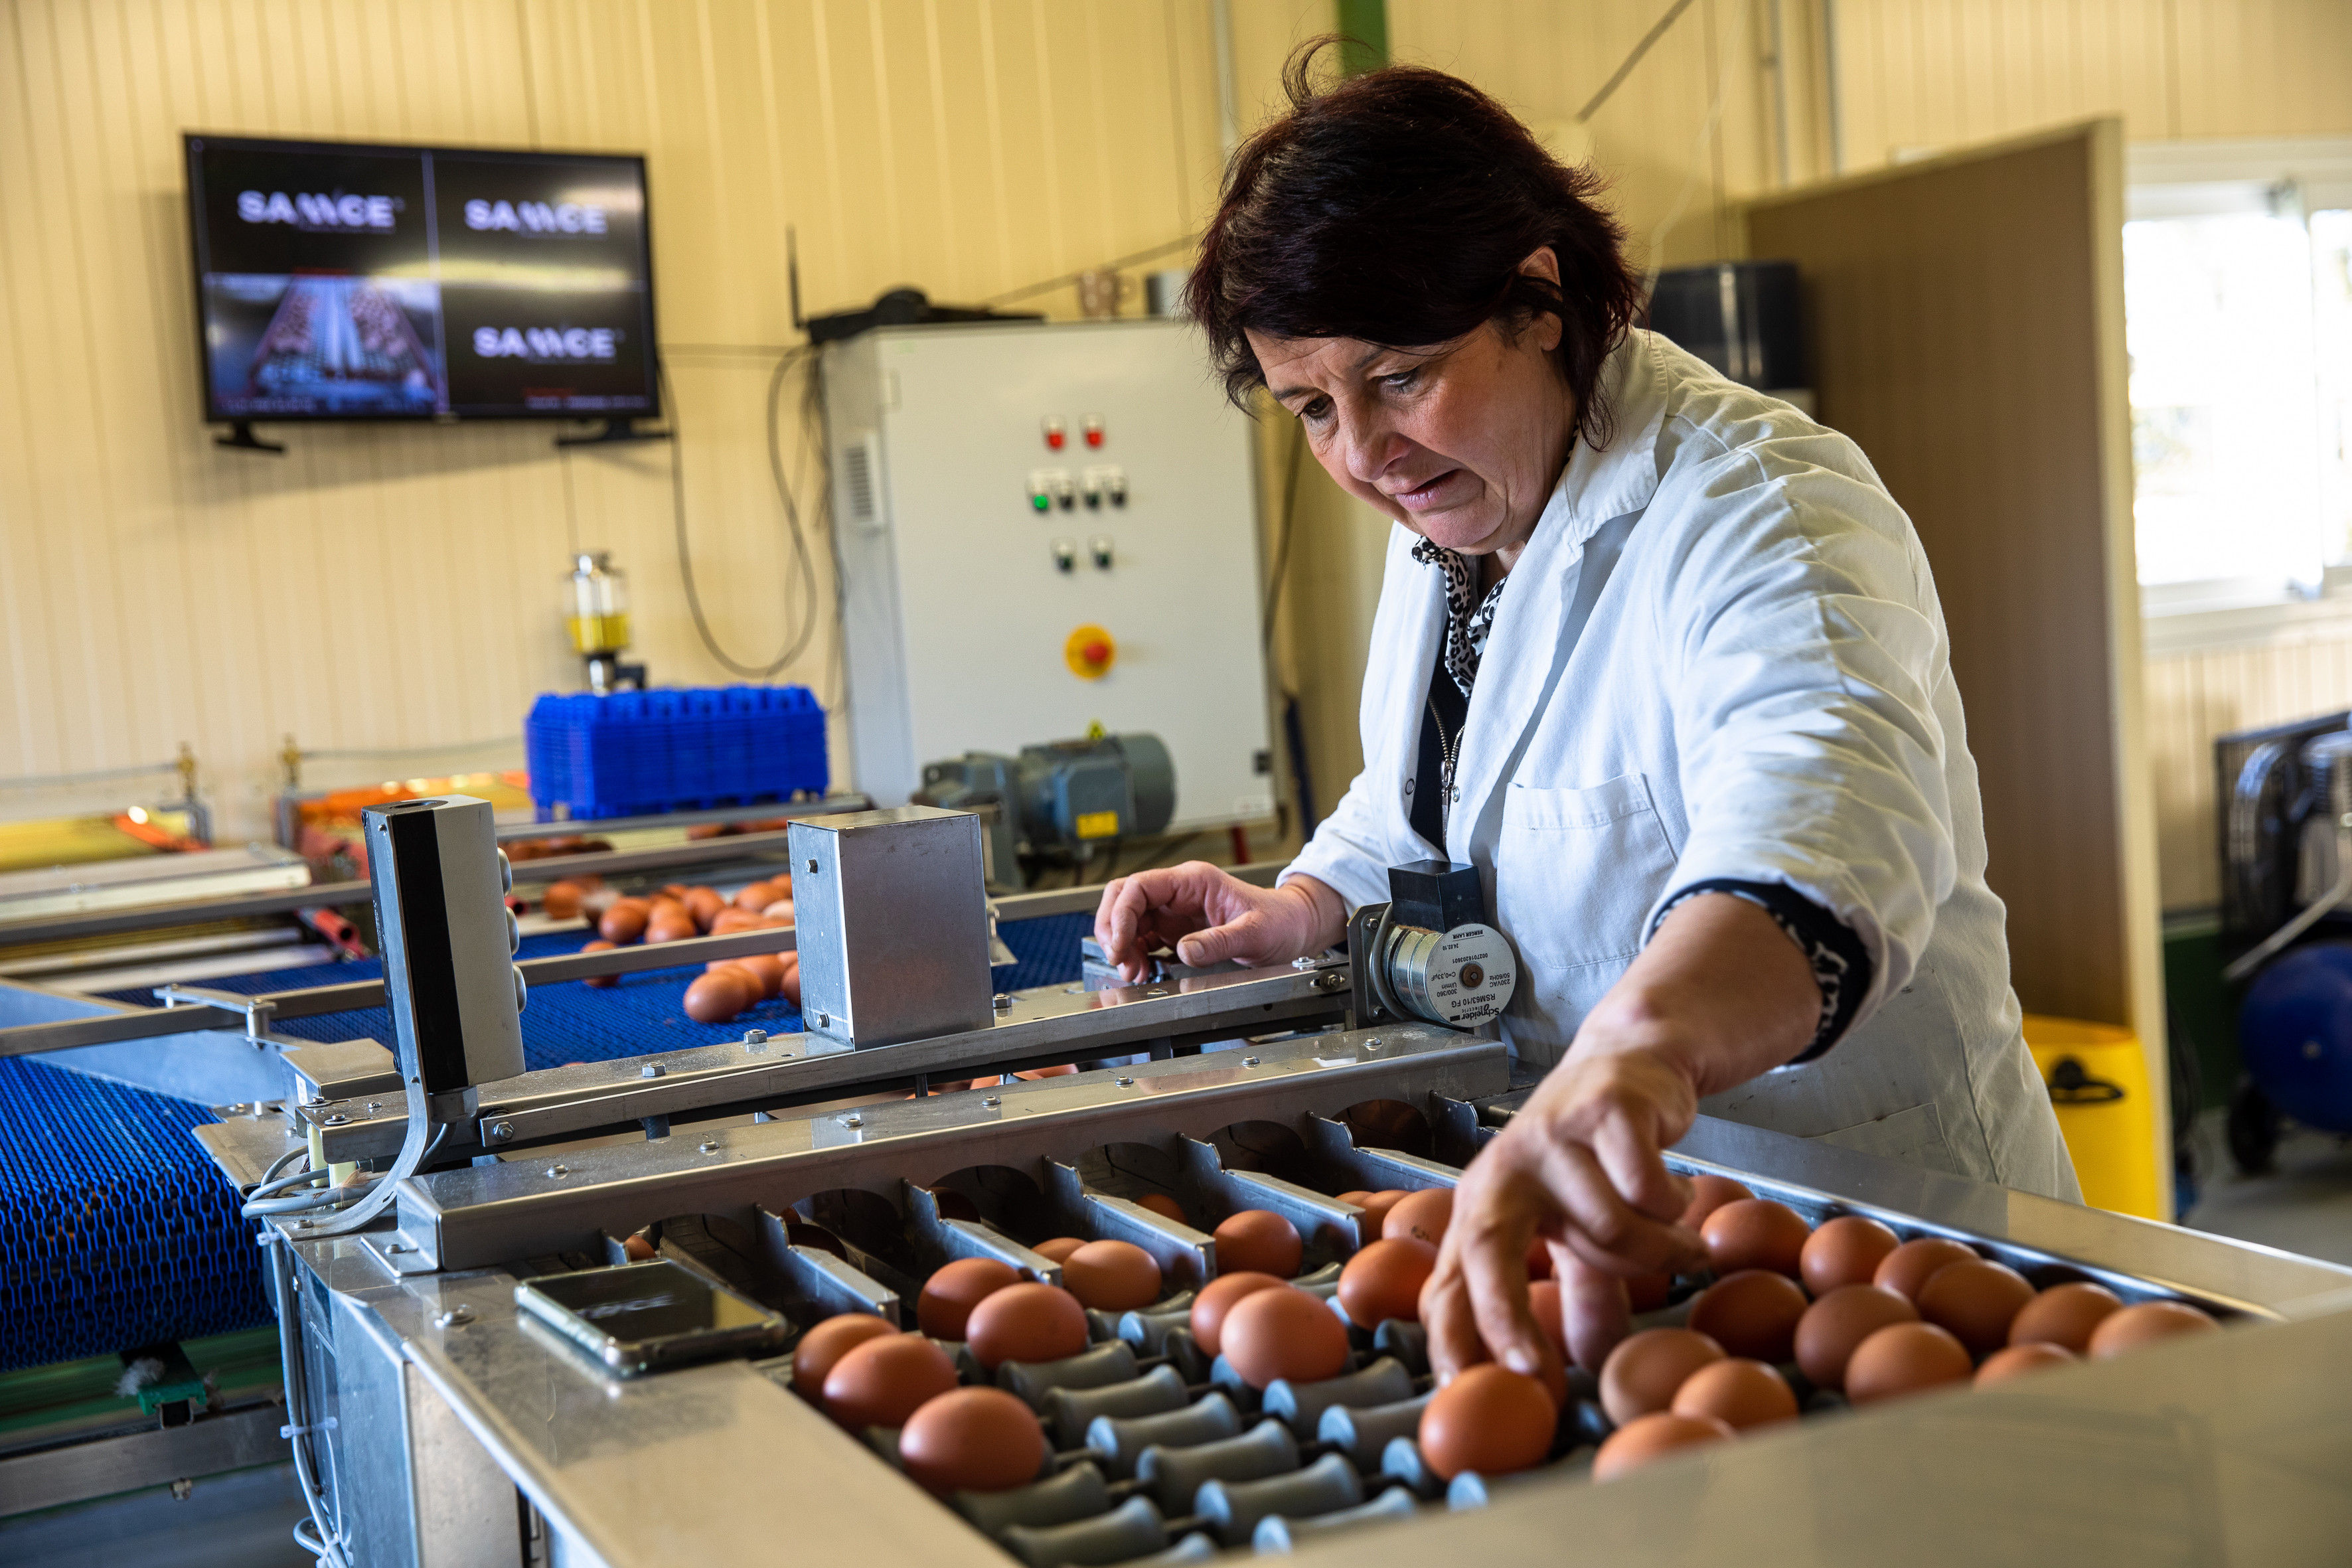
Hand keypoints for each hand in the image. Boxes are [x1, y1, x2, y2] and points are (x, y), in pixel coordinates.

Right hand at [1092, 863, 1343, 983]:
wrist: (1293, 927)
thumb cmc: (1279, 920)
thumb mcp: (1255, 932)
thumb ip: (1220, 941)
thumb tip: (1184, 951)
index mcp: (1193, 881)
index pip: (1139, 887)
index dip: (1121, 914)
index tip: (1121, 945)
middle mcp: (1178, 893)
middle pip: (1123, 899)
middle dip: (1112, 928)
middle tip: (1119, 960)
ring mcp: (1175, 912)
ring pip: (1128, 921)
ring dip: (1122, 946)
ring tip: (1132, 972)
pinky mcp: (1176, 932)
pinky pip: (1142, 939)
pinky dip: (1134, 955)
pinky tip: (1141, 971)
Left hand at [1421, 1045, 1704, 1380]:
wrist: (1635, 1064)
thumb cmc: (1595, 1154)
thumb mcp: (1579, 1229)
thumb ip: (1582, 1295)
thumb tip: (1588, 1364)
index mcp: (1487, 1205)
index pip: (1454, 1280)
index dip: (1453, 1337)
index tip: (1462, 1390)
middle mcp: (1506, 1170)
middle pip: (1489, 1249)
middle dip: (1502, 1316)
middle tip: (1528, 1368)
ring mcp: (1551, 1136)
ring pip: (1608, 1228)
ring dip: (1659, 1251)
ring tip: (1680, 1242)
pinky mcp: (1603, 1109)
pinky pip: (1649, 1190)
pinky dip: (1677, 1207)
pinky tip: (1681, 1195)